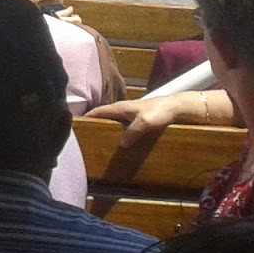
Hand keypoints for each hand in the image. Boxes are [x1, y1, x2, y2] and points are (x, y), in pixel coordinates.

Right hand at [87, 92, 212, 146]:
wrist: (178, 108)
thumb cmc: (159, 112)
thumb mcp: (145, 122)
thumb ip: (132, 132)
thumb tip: (121, 144)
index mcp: (120, 107)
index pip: (98, 111)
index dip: (87, 116)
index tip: (76, 125)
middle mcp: (123, 109)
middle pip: (104, 116)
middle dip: (95, 124)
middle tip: (86, 137)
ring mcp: (131, 114)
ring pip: (114, 121)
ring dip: (107, 128)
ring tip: (101, 141)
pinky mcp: (139, 119)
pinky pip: (123, 125)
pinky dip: (118, 131)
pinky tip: (121, 141)